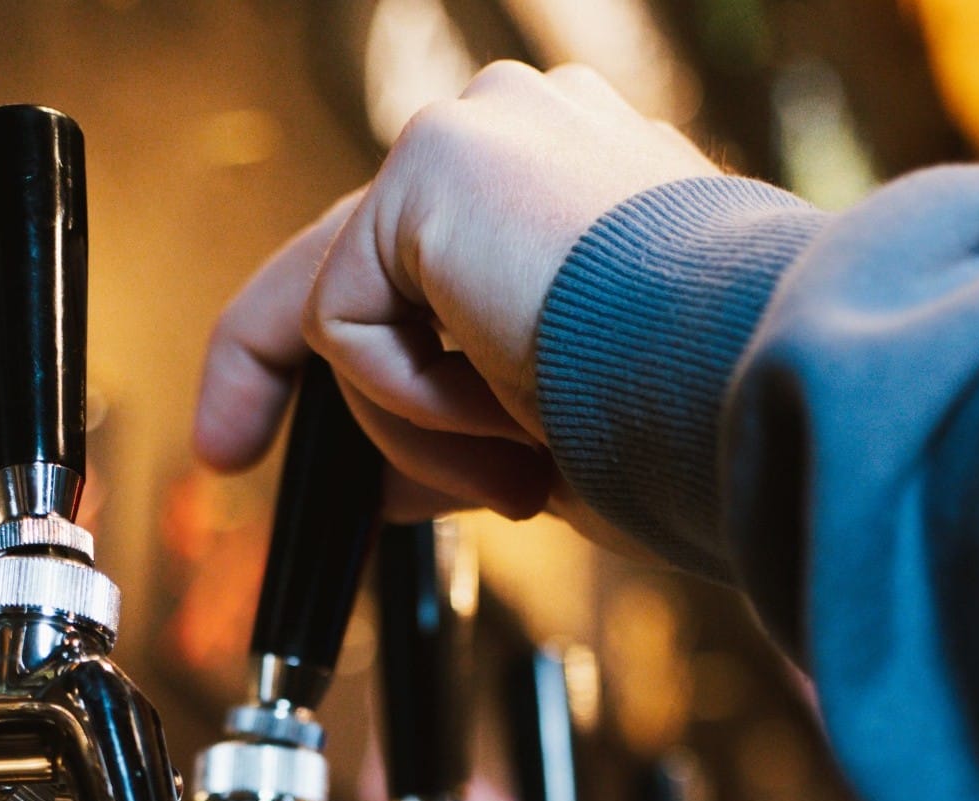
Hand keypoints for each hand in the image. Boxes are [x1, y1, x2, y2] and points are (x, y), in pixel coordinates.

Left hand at [193, 60, 715, 528]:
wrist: (751, 379)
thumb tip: (386, 486)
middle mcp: (523, 139)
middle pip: (349, 258)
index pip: (427, 264)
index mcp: (575, 191)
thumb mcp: (562, 428)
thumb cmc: (701, 419)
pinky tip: (506, 414)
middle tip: (226, 451)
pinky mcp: (431, 170)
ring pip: (354, 314)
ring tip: (521, 461)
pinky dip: (409, 406)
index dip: (365, 357)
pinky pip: (348, 326)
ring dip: (417, 429)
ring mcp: (475, 136)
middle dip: (268, 365)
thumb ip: (465, 428)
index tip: (279, 430)